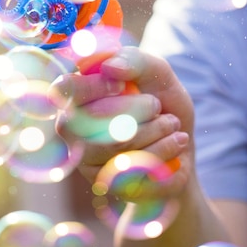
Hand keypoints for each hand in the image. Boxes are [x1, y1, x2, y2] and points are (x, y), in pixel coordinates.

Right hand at [52, 46, 194, 200]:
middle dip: (137, 108)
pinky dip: (165, 149)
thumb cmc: (162, 104)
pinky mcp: (109, 186)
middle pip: (91, 120)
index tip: (122, 84)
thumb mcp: (157, 75)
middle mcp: (74, 131)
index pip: (64, 90)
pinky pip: (135, 167)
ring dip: (156, 129)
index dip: (93, 86)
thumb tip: (109, 67)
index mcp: (77, 97)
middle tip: (157, 106)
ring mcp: (87, 161)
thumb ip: (135, 60)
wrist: (182, 146)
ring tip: (172, 124)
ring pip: (117, 144)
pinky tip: (175, 144)